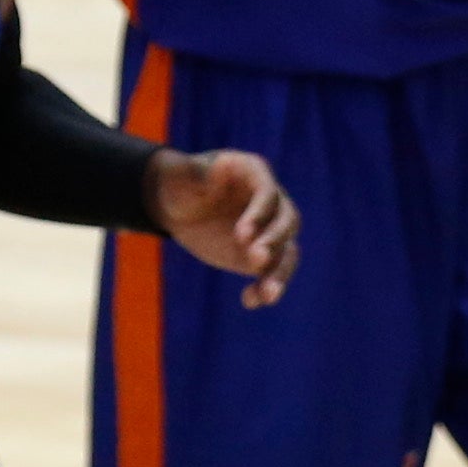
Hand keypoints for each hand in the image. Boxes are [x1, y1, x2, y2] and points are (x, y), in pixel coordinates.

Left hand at [149, 147, 295, 308]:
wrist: (180, 206)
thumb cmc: (181, 183)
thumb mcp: (183, 176)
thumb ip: (199, 173)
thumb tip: (221, 164)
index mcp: (255, 173)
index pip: (268, 193)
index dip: (259, 214)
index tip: (242, 235)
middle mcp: (270, 201)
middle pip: (286, 221)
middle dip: (274, 241)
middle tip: (255, 259)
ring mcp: (269, 229)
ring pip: (287, 251)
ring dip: (280, 274)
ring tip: (268, 296)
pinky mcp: (261, 254)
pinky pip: (271, 273)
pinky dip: (264, 288)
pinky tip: (249, 301)